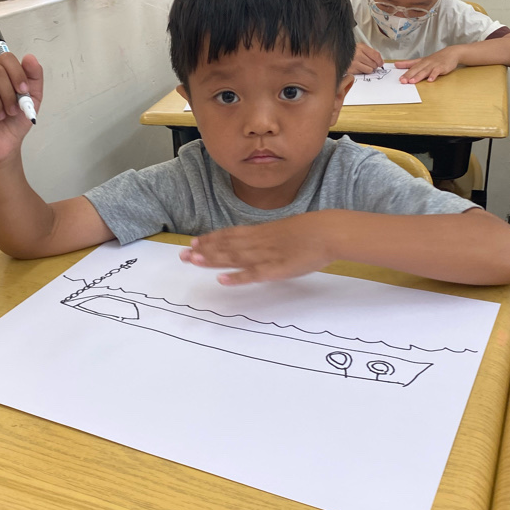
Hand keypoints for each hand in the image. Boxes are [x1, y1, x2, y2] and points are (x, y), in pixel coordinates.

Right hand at [0, 53, 42, 162]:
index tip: (23, 92)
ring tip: (0, 116)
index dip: (17, 74)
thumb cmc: (14, 122)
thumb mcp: (32, 98)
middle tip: (11, 110)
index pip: (4, 58)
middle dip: (8, 94)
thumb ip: (34, 77)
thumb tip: (29, 57)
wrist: (5, 145)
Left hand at [179, 216, 335, 284]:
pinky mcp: (276, 270)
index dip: (211, 239)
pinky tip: (221, 279)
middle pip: (226, 246)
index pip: (230, 235)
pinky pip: (253, 274)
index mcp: (261, 231)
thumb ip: (269, 236)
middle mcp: (258, 242)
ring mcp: (266, 255)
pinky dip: (237, 277)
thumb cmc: (311, 231)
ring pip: (234, 258)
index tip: (193, 243)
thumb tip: (257, 240)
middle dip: (204, 250)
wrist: (327, 231)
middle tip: (182, 255)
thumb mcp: (285, 229)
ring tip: (193, 262)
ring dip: (213, 259)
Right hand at [349, 43, 383, 74]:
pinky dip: (362, 71)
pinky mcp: (351, 70)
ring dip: (368, 69)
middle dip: (373, 65)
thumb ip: (371, 53)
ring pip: (369, 69)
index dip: (380, 61)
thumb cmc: (350, 52)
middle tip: (369, 64)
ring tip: (363, 65)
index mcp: (361, 47)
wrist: (336, 55)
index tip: (380, 63)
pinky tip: (358, 67)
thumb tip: (380, 62)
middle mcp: (357, 54)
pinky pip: (362, 73)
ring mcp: (354, 63)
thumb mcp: (360, 48)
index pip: (375, 55)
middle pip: (373, 63)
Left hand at [395, 47, 460, 82]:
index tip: (399, 79)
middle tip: (402, 81)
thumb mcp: (421, 60)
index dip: (405, 72)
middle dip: (409, 75)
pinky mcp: (442, 67)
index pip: (411, 67)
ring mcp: (434, 65)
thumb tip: (396, 64)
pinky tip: (430, 80)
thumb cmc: (435, 59)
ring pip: (425, 71)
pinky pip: (437, 71)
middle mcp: (426, 63)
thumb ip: (409, 63)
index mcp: (421, 62)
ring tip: (412, 81)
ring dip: (418, 76)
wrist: (451, 53)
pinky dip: (433, 75)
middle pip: (416, 69)